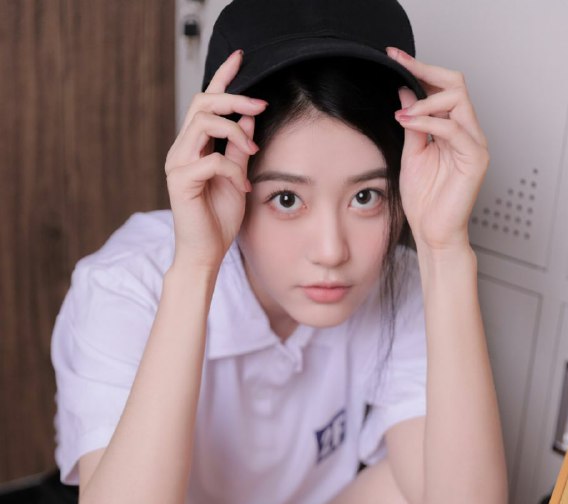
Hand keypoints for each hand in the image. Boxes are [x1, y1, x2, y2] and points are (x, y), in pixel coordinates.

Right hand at [165, 50, 267, 271]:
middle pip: (202, 104)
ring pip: (203, 123)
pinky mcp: (180, 180)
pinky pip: (212, 159)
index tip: (240, 57)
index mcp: (193, 146)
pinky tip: (241, 187)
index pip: (206, 102)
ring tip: (252, 151)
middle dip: (233, 97)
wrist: (205, 253)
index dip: (222, 77)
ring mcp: (177, 163)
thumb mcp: (236, 177)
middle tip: (260, 105)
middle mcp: (181, 150)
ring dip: (235, 132)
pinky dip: (232, 169)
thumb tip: (248, 118)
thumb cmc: (219, 220)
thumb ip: (239, 148)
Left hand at [387, 47, 488, 253]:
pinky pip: (453, 129)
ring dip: (426, 100)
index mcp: (453, 129)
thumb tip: (405, 93)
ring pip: (458, 100)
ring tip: (402, 113)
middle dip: (426, 72)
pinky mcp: (475, 159)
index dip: (421, 70)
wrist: (432, 234)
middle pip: (456, 84)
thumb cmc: (424, 202)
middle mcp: (467, 132)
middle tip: (400, 66)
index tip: (396, 57)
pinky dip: (428, 121)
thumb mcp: (411, 154)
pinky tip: (408, 123)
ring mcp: (474, 144)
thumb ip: (412, 124)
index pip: (443, 88)